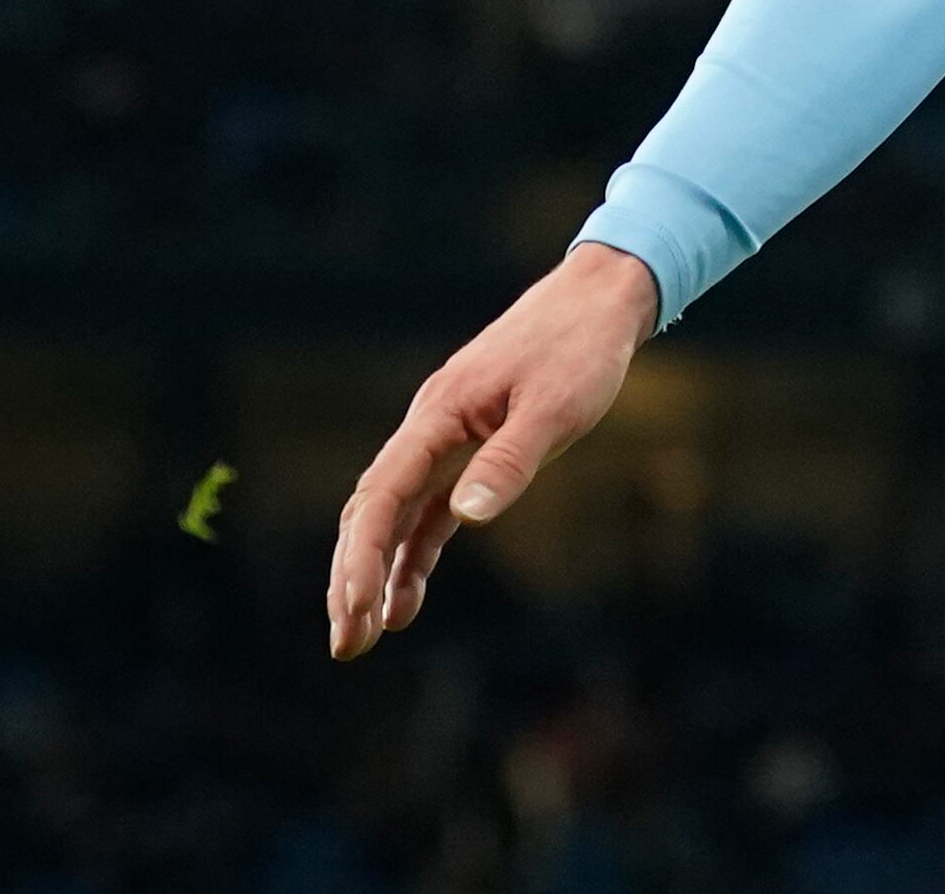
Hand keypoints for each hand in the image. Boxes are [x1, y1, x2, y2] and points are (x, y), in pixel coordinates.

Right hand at [325, 240, 659, 658]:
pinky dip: (412, 553)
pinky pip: (426, 510)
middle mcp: (429, 427)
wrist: (598, 300)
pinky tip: (406, 599)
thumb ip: (510, 461)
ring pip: (392, 514)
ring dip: (375, 572)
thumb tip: (464, 516)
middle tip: (346, 644)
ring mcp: (445, 439)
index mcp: (438, 415)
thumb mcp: (555, 408)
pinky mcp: (468, 449)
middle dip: (352, 577)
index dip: (361, 557)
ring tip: (364, 635)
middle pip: (372, 511)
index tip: (353, 610)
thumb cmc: (580, 350)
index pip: (381, 495)